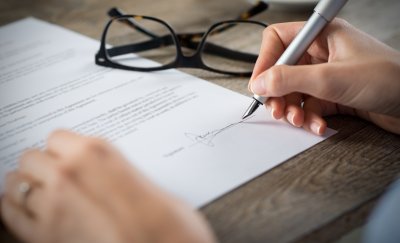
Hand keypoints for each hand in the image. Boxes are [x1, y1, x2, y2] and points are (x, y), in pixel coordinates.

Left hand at [1, 130, 215, 242]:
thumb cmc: (165, 221)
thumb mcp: (144, 181)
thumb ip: (116, 170)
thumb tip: (105, 174)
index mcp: (96, 152)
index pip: (56, 137)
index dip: (63, 149)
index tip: (69, 157)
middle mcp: (68, 174)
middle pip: (31, 157)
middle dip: (42, 165)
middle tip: (57, 176)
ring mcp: (51, 206)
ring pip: (17, 182)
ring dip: (28, 185)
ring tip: (42, 192)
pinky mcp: (43, 237)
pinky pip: (9, 213)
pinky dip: (13, 208)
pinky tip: (26, 209)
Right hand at [249, 19, 399, 134]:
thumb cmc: (389, 79)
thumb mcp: (331, 78)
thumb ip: (290, 79)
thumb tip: (259, 83)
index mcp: (321, 36)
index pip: (279, 40)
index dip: (265, 61)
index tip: (259, 84)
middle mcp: (322, 54)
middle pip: (283, 70)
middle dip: (278, 93)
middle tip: (276, 109)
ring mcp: (327, 75)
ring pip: (294, 91)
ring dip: (292, 109)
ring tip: (298, 121)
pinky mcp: (334, 95)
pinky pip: (309, 106)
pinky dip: (309, 118)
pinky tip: (318, 126)